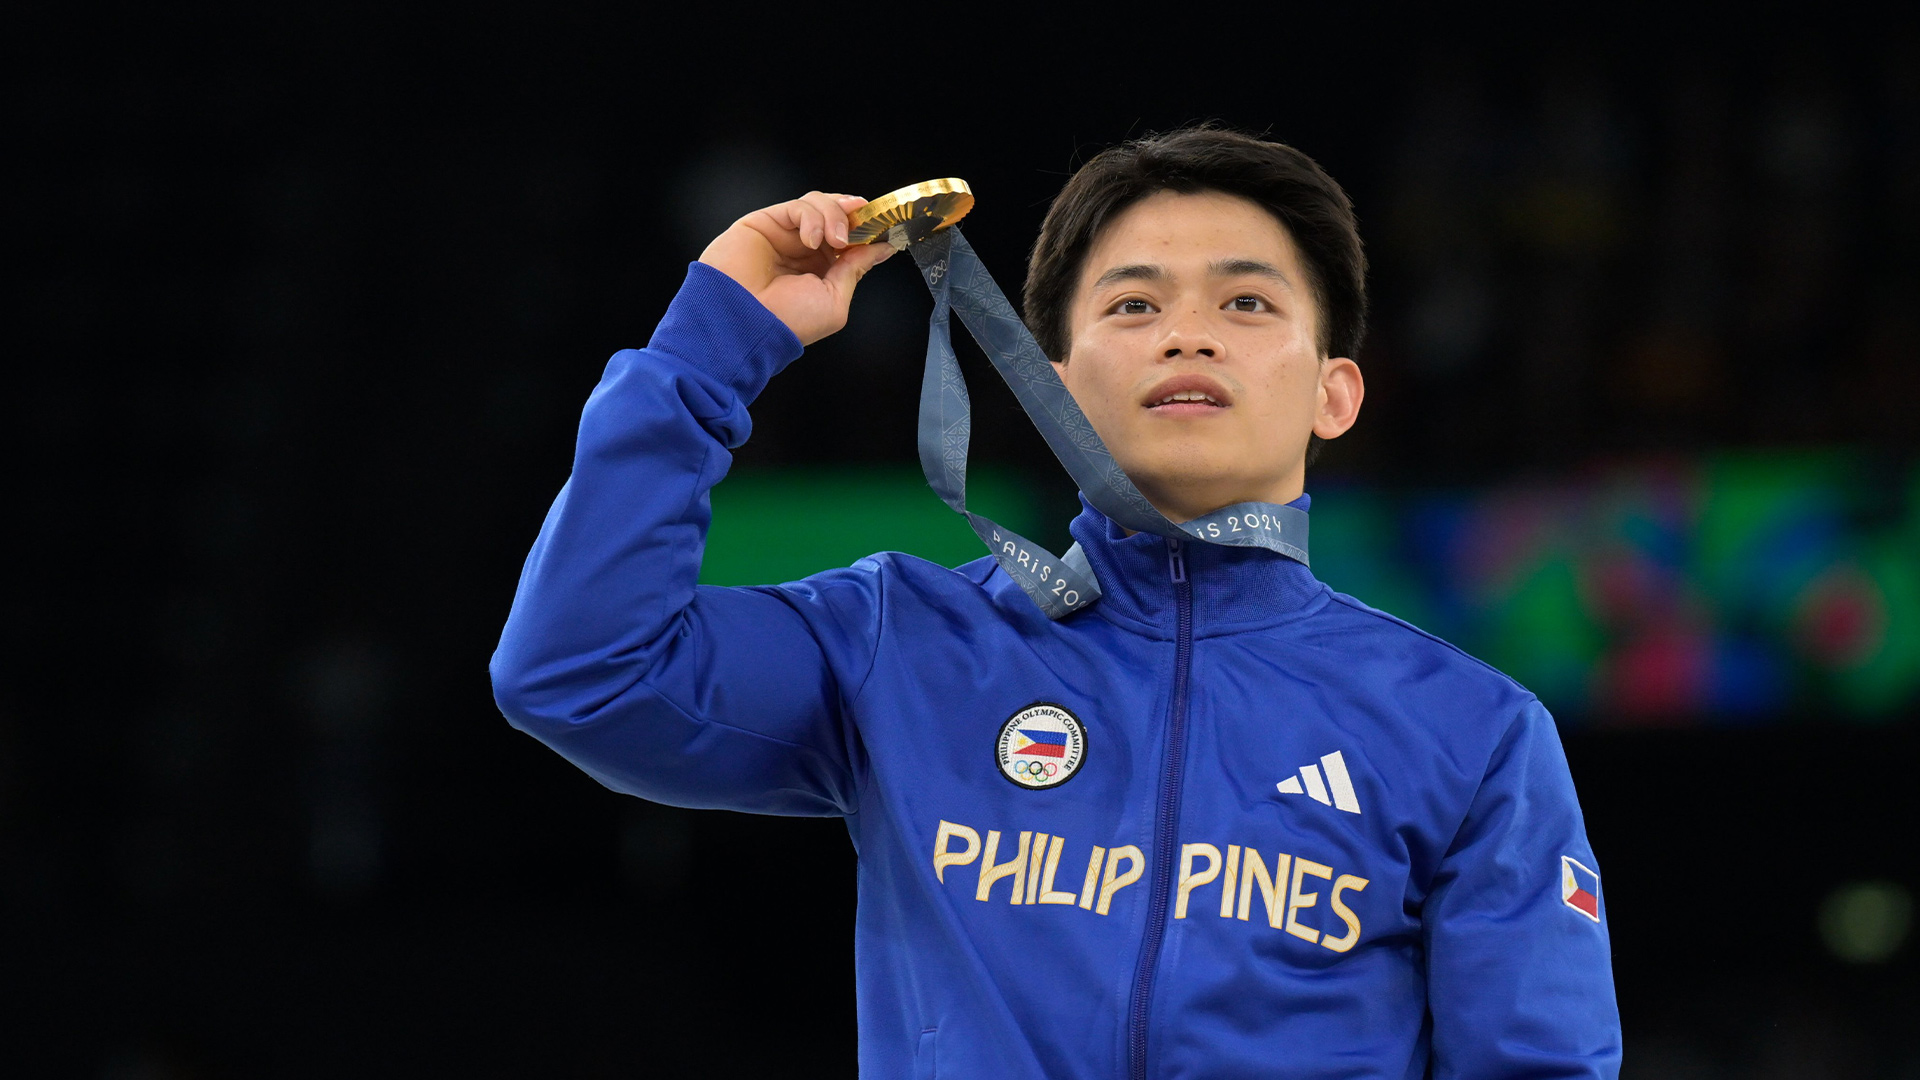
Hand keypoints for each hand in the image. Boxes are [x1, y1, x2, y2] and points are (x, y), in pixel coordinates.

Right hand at [698, 191, 896, 345]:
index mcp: (821, 272)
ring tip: (837, 240)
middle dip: (854, 218)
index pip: (850, 240)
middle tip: (862, 227)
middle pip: (837, 216)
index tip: (883, 228)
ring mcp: (784, 235)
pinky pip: (797, 206)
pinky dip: (812, 217)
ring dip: (835, 216)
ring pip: (819, 205)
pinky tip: (812, 239)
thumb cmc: (786, 322)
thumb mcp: (835, 301)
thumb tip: (882, 249)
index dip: (866, 230)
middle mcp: (803, 252)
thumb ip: (855, 270)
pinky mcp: (765, 222)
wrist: (743, 322)